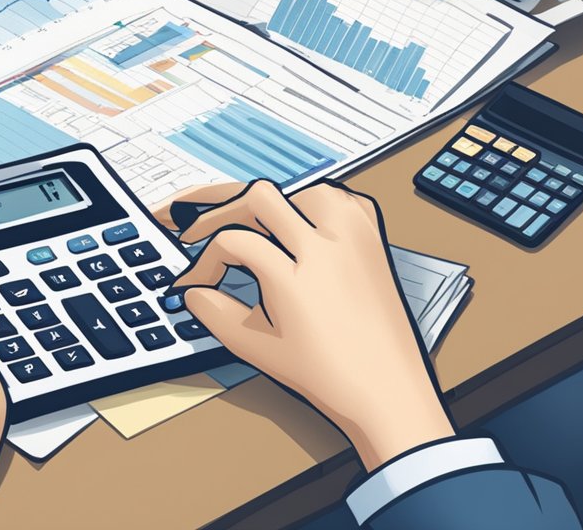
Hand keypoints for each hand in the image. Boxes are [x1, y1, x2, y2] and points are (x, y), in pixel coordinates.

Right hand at [163, 180, 454, 470]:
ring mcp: (354, 240)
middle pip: (260, 198)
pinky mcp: (373, 242)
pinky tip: (300, 222)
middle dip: (219, 210)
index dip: (204, 261)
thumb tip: (195, 292)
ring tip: (250, 221)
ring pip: (303, 190)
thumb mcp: (258, 349)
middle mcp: (327, 248)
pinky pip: (343, 200)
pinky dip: (315, 204)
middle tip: (196, 229)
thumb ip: (217, 314)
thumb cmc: (332, 376)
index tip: (198, 281)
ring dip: (272, 202)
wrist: (387, 392)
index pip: (232, 242)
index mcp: (295, 277)